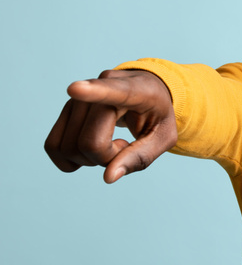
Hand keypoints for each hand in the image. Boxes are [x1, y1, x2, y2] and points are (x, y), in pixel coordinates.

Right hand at [44, 70, 177, 183]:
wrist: (147, 92)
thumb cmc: (158, 115)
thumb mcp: (164, 138)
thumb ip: (140, 156)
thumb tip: (108, 176)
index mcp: (137, 90)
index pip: (113, 91)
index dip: (93, 92)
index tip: (75, 89)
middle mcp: (102, 87)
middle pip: (89, 142)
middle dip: (107, 158)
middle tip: (125, 145)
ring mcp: (80, 97)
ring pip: (68, 147)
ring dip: (91, 158)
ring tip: (112, 141)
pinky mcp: (67, 108)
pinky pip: (53, 146)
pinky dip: (72, 159)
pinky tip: (93, 145)